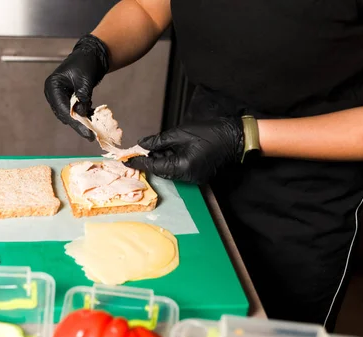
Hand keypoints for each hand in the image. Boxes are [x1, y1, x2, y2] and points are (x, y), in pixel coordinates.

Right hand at [44, 34, 109, 140]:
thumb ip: (82, 96)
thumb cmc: (86, 62)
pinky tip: (93, 118)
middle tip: (91, 135)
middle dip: (78, 125)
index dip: (74, 122)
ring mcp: (60, 97)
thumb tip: (81, 113)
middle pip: (64, 115)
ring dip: (81, 121)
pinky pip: (74, 111)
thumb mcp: (85, 79)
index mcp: (53, 86)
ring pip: (69, 115)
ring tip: (94, 129)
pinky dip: (83, 115)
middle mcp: (53, 93)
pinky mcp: (68, 99)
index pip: (62, 109)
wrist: (91, 55)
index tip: (86, 132)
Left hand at [125, 117, 244, 183]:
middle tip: (140, 150)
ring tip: (157, 147)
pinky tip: (170, 150)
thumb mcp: (180, 133)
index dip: (139, 161)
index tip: (127, 159)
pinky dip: (172, 161)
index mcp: (181, 167)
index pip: (154, 166)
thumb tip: (143, 144)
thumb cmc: (211, 133)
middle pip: (161, 170)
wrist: (235, 137)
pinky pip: (179, 170)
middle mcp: (186, 177)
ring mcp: (193, 178)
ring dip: (161, 159)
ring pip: (170, 170)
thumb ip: (159, 141)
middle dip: (151, 159)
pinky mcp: (198, 175)